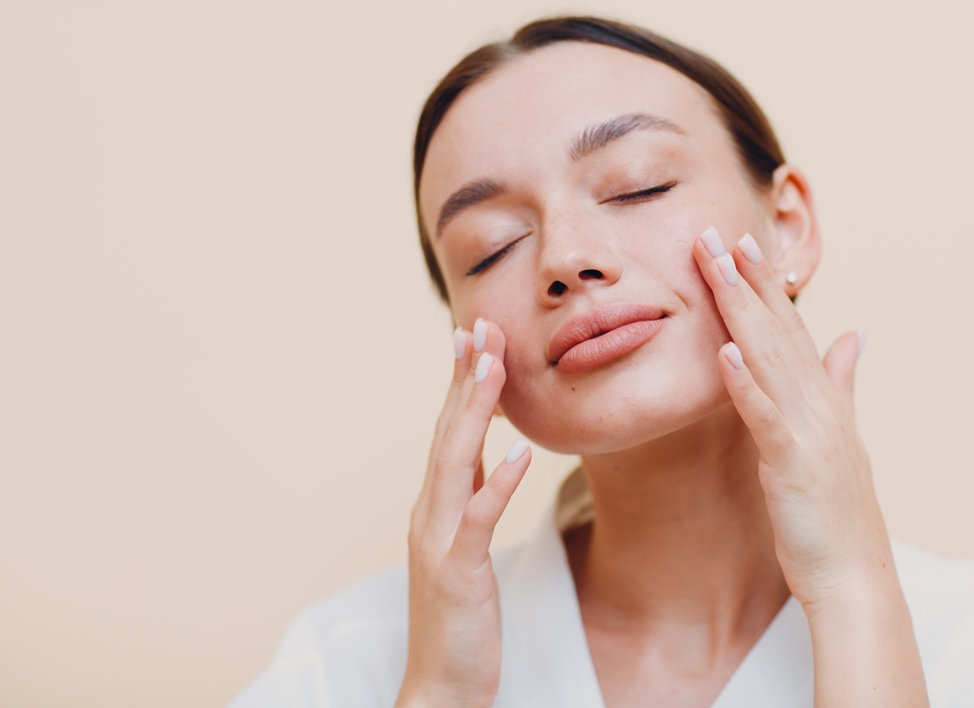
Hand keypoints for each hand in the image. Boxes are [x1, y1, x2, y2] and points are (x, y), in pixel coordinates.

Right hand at [396, 319, 530, 707]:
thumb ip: (470, 498)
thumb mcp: (464, 547)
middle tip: (480, 324)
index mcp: (434, 506)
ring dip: (474, 411)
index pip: (448, 431)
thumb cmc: (459, 619)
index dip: (461, 382)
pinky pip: (479, 519)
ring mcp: (438, 541)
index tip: (474, 335)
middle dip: (465, 378)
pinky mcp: (457, 572)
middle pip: (447, 432)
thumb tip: (490, 454)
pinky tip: (521, 452)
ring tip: (494, 366)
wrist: (441, 686)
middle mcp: (429, 513)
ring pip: (455, 462)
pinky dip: (497, 482)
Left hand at [694, 227, 927, 705]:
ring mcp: (808, 430)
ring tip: (720, 267)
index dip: (767, 284)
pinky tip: (723, 352)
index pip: (791, 328)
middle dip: (748, 279)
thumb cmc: (838, 512)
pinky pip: (765, 416)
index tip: (743, 243)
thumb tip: (853, 334)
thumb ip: (843, 382)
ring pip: (770, 358)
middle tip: (719, 232)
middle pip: (778, 330)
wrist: (854, 577)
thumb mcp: (842, 437)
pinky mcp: (792, 462)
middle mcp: (819, 404)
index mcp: (824, 397)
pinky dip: (746, 382)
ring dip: (743, 311)